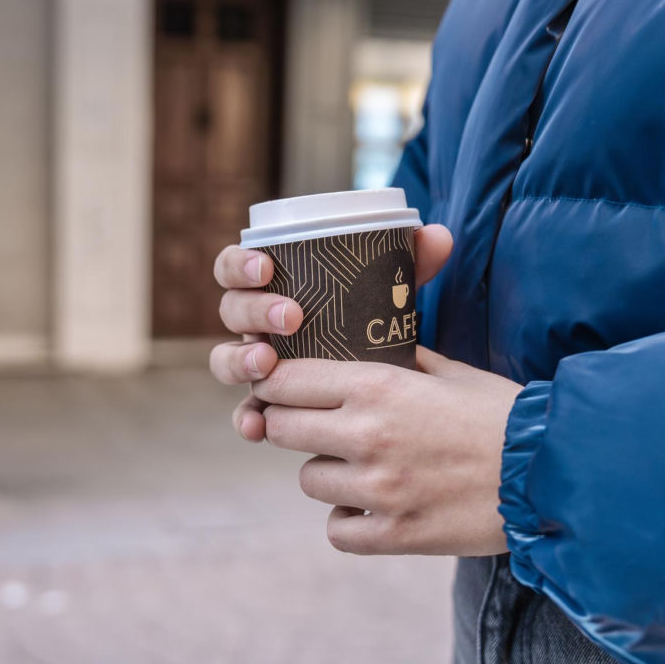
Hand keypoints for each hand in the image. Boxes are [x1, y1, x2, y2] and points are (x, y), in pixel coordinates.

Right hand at [209, 225, 454, 440]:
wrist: (382, 372)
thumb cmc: (370, 315)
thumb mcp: (388, 288)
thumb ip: (409, 261)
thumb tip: (439, 237)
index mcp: (270, 285)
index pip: (234, 267)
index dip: (240, 265)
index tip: (267, 266)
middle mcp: (255, 323)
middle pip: (232, 311)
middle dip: (254, 311)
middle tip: (292, 316)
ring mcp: (255, 362)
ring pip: (226, 360)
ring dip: (241, 360)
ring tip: (267, 363)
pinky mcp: (266, 401)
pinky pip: (245, 410)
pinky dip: (245, 417)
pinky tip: (256, 426)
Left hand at [251, 348, 521, 555]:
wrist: (554, 473)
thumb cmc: (503, 414)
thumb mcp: (450, 370)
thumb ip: (398, 359)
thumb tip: (365, 344)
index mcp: (379, 386)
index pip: (286, 379)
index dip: (274, 381)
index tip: (277, 386)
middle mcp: (368, 436)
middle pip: (281, 427)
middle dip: (289, 423)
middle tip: (314, 425)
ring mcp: (379, 490)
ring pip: (307, 479)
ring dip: (325, 471)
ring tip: (358, 466)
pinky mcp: (395, 534)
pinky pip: (336, 529)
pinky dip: (347, 519)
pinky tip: (370, 506)